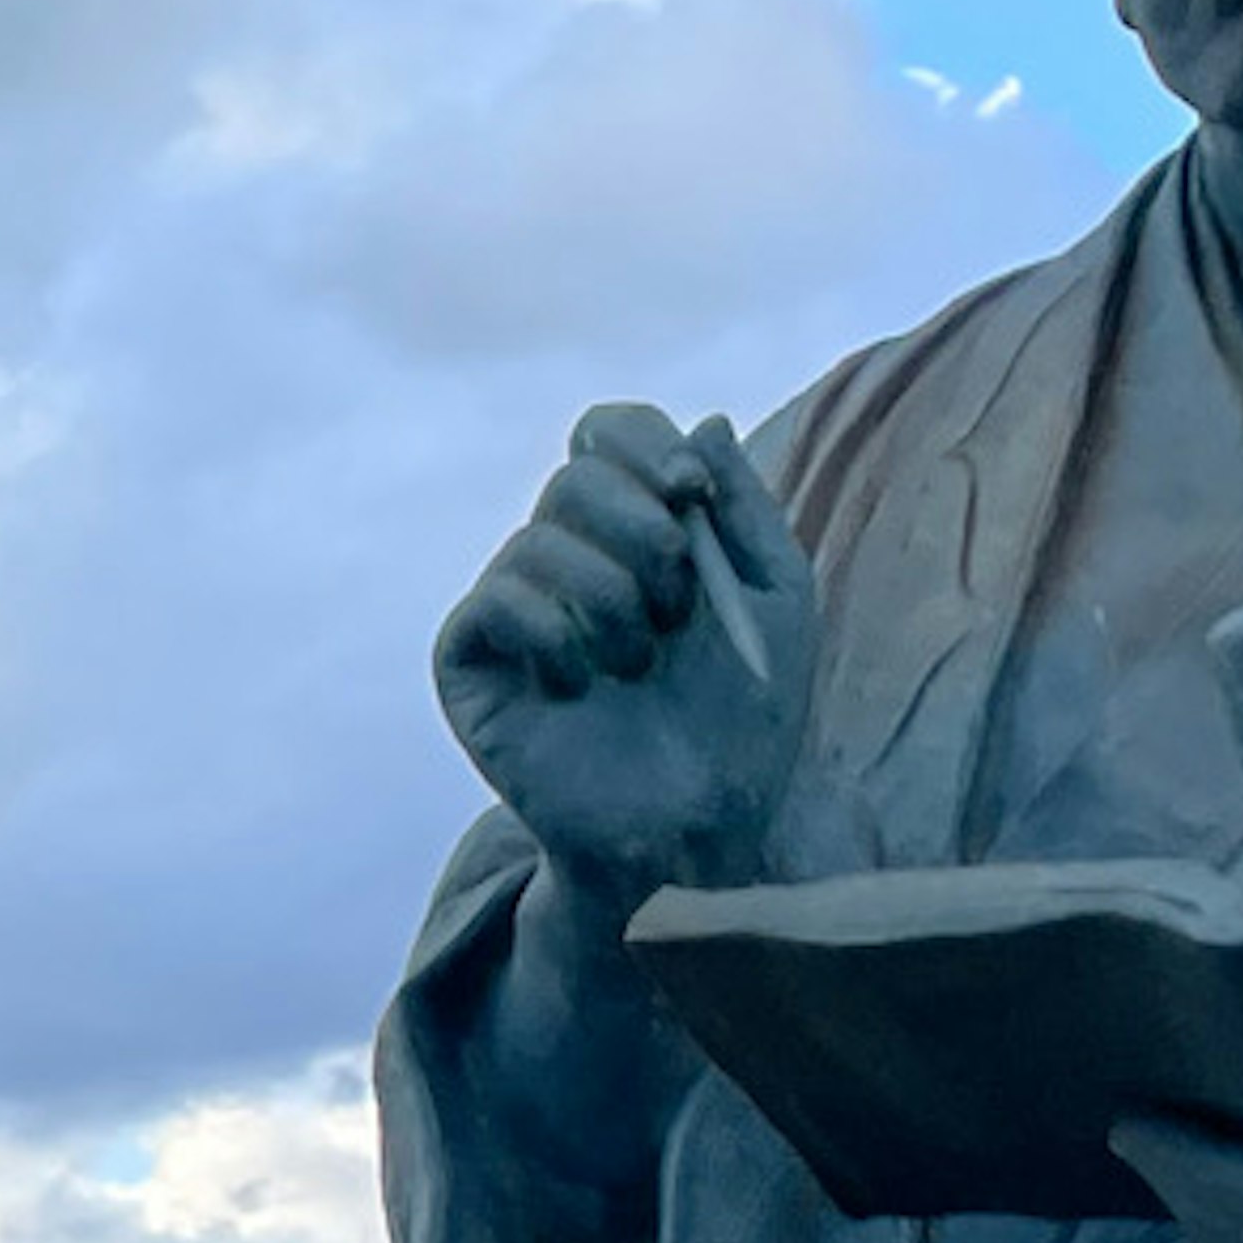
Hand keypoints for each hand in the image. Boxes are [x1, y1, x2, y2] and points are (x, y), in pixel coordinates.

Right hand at [435, 404, 815, 891]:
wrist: (702, 823)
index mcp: (633, 528)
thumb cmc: (744, 714)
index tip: (691, 491)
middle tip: (678, 606)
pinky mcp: (468, 661)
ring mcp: (511, 606)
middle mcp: (565, 554)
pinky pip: (494, 600)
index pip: (608, 433)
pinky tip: (578, 685)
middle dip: (646, 533)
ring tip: (638, 666)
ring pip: (538, 538)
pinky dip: (553, 634)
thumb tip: (702, 420)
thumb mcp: (775, 596)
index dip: (644, 443)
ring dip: (612, 600)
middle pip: (576, 477)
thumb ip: (744, 505)